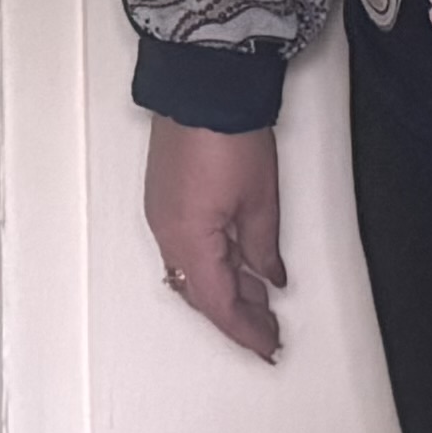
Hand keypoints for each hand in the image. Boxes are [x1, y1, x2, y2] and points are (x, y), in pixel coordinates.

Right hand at [145, 118, 289, 360]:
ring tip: (260, 299)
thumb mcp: (260, 200)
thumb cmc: (228, 135)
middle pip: (200, 291)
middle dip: (236, 314)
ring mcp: (162, 214)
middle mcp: (167, 232)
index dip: (245, 330)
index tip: (268, 347)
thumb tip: (269, 278)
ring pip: (192, 270)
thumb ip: (263, 248)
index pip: (218, 303)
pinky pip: (185, 247)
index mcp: (189, 239)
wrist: (202, 85)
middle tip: (270, 329)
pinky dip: (212, 264)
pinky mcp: (165, 197)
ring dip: (224, 288)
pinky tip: (237, 264)